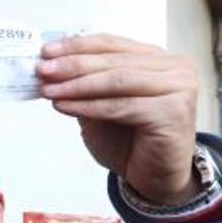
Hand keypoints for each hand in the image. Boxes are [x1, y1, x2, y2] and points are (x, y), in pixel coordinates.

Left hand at [37, 34, 199, 205]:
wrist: (155, 179)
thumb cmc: (131, 143)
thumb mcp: (101, 106)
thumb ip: (84, 85)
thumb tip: (50, 66)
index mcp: (158, 58)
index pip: (112, 43)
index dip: (76, 46)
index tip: (45, 51)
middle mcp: (175, 68)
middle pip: (113, 60)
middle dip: (72, 65)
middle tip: (42, 70)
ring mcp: (179, 87)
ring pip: (117, 81)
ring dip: (76, 85)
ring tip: (48, 89)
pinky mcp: (173, 111)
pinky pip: (121, 106)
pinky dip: (88, 106)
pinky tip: (64, 106)